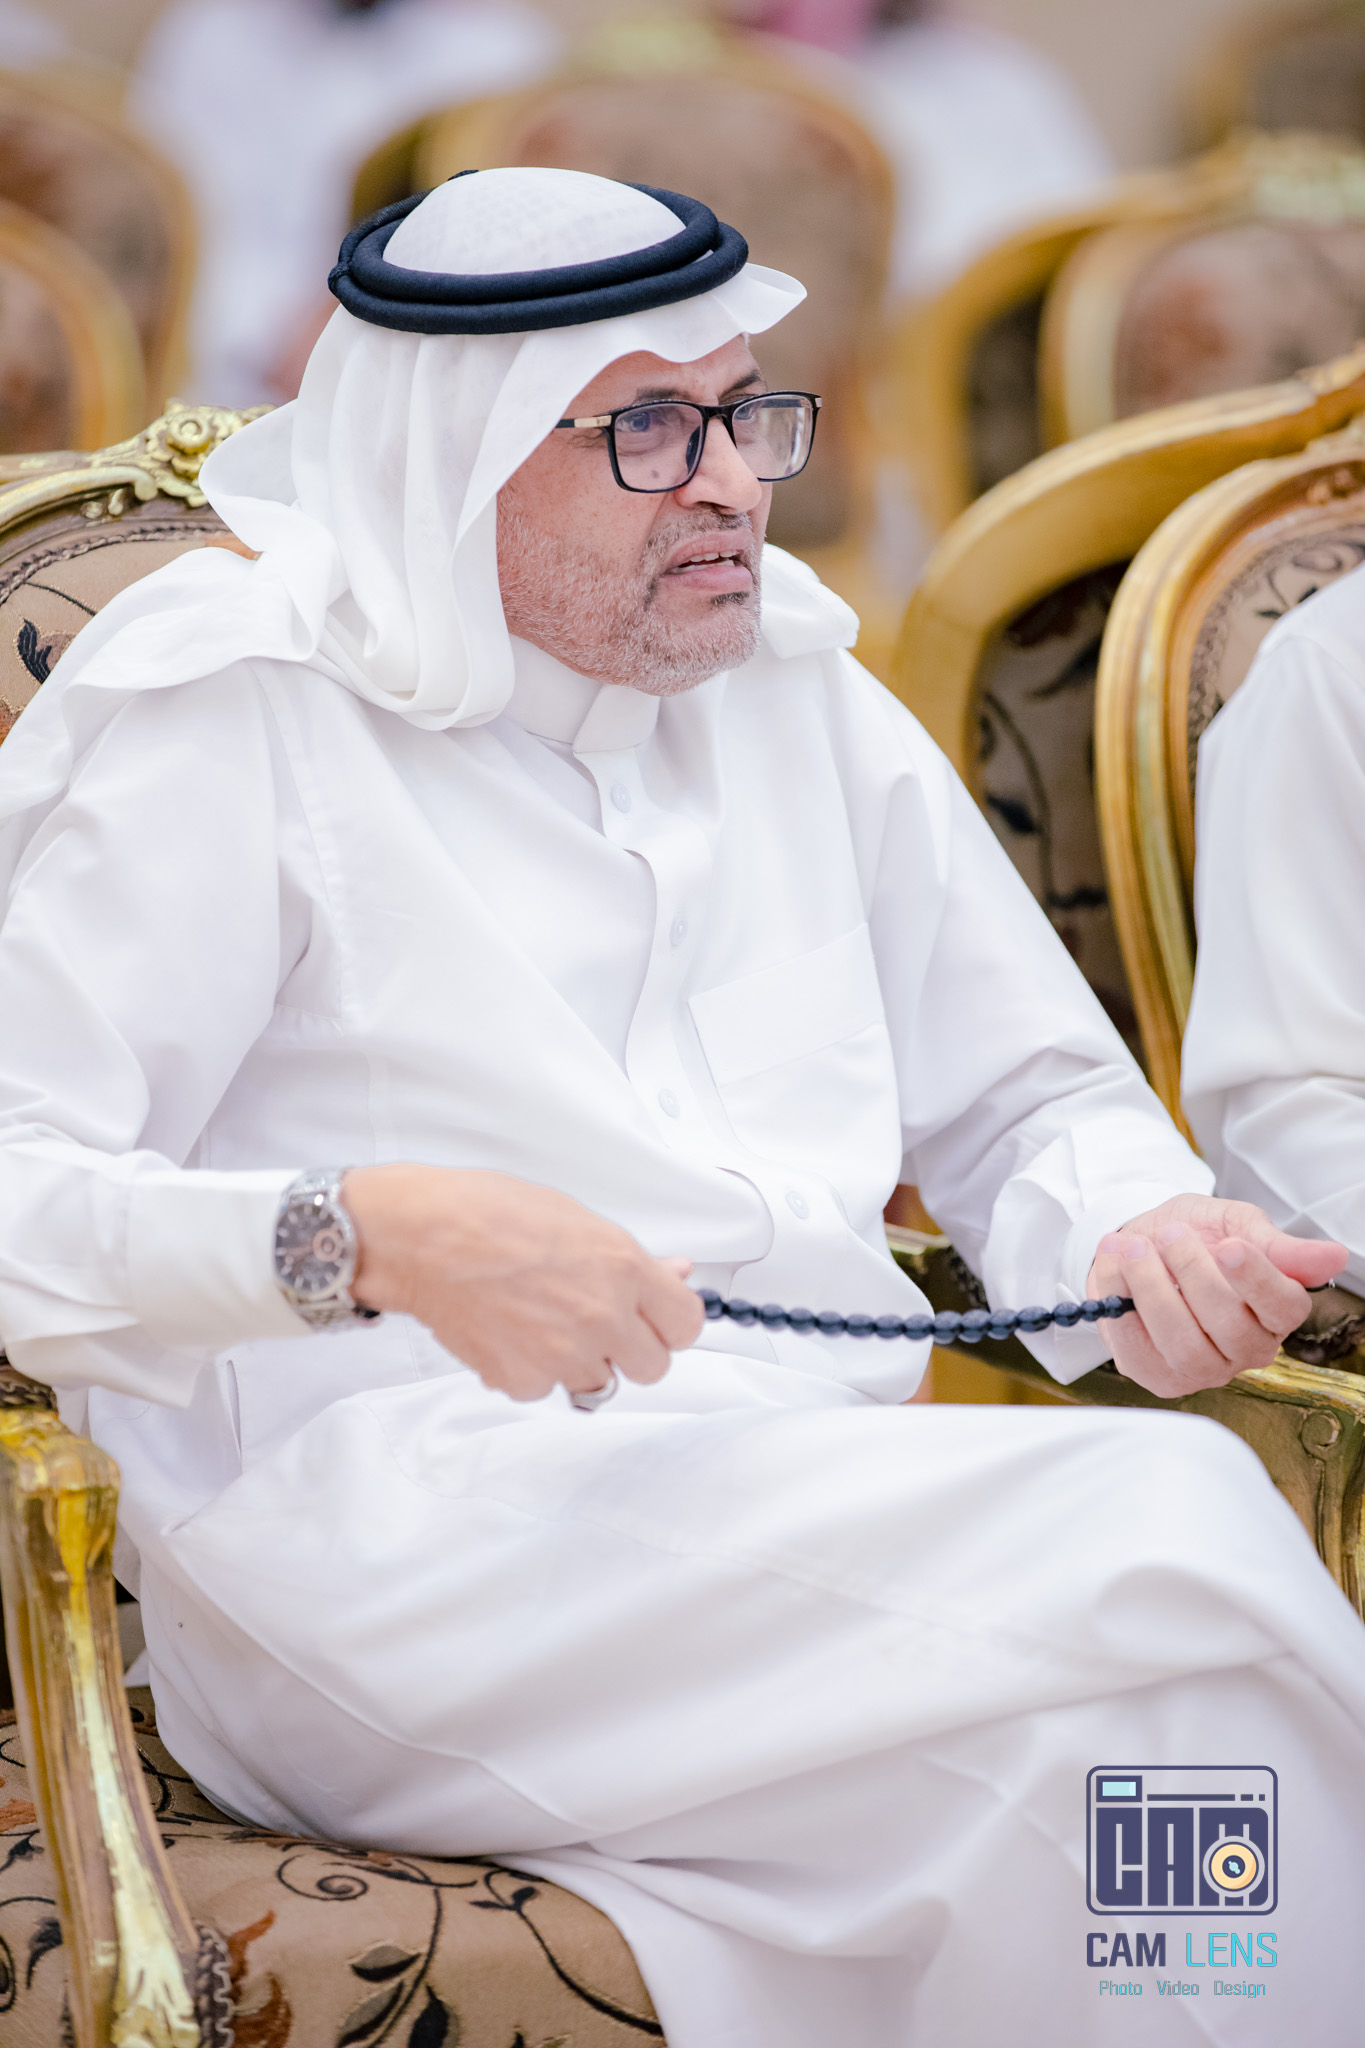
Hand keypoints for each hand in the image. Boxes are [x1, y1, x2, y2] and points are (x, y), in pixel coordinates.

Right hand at [343, 1165, 703, 1402]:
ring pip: (599, 1382)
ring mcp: (563, 1354)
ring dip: (579, 1361)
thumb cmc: (488, 1214)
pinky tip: (511, 1333)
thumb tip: (673, 1273)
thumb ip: (632, 1260)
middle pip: (653, 1366)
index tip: (654, 1318)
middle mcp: (602, 1316)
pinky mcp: (522, 1380)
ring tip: (543, 1322)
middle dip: (630, 1348)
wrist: (421, 1237)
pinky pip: (545, 1389)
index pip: (686, 1324)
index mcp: (623, 1269)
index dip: (669, 1321)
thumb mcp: (576, 1220)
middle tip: (598, 1323)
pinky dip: (531, 1370)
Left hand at [1085, 1193, 1346, 1396]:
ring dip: (1153, 1292)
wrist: (1140, 1244)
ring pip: (1186, 1347)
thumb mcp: (1236, 1224)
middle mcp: (1246, 1348)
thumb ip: (1277, 1245)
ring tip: (1132, 1248)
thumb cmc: (1197, 1235)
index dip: (1258, 1280)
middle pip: (1232, 1328)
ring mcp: (1203, 1369)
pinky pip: (1140, 1353)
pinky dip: (1120, 1306)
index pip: (1283, 1307)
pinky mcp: (1159, 1376)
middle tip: (1171, 1235)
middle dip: (1195, 1276)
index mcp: (1276, 1310)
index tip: (1230, 1247)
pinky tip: (1115, 1268)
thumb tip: (1335, 1256)